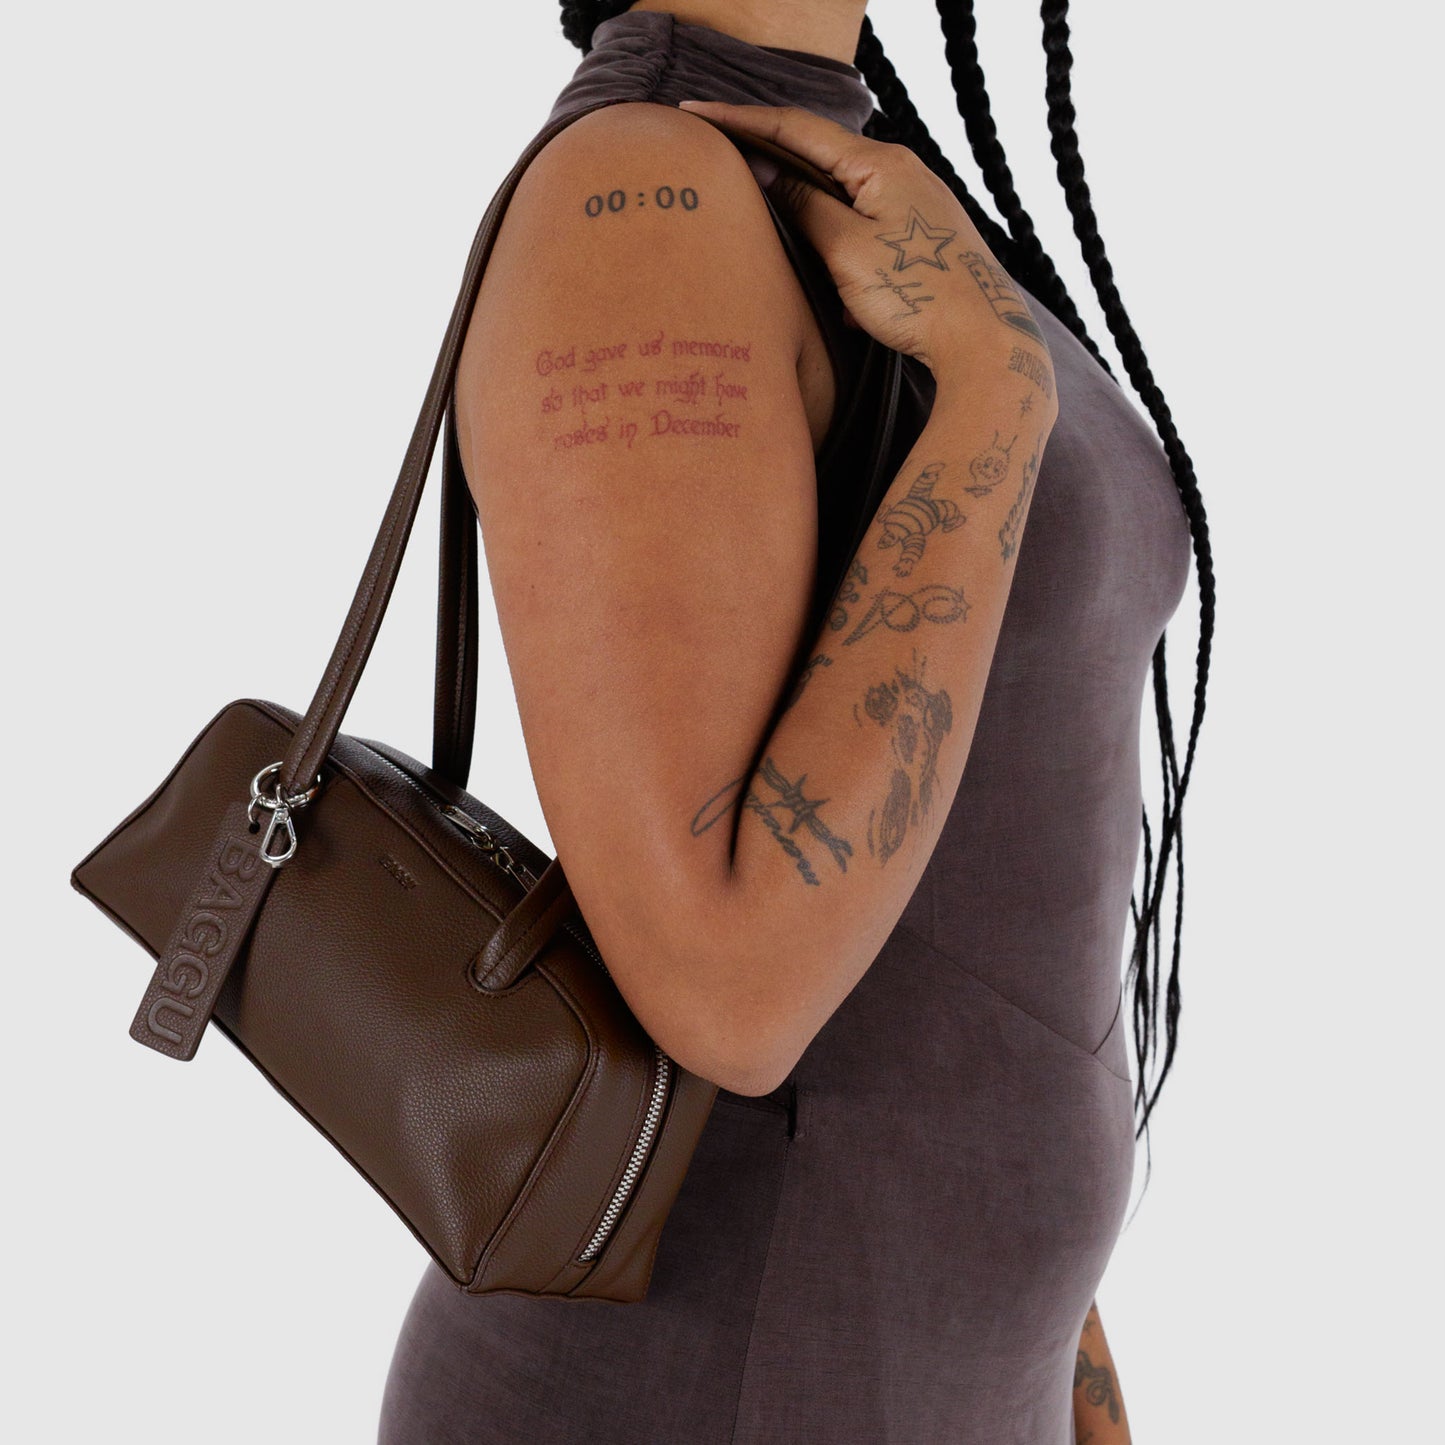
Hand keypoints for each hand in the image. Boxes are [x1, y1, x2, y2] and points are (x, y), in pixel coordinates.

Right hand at [676, 100, 1049, 378]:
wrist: (984, 342)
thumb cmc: (919, 295)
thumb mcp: (847, 250)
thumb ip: (804, 206)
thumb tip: (768, 174)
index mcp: (880, 164)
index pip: (796, 128)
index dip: (742, 121)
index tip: (699, 112)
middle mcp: (902, 173)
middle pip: (819, 158)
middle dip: (772, 165)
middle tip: (722, 162)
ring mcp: (915, 206)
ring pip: (842, 201)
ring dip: (808, 221)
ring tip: (774, 233)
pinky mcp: (922, 240)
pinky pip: (865, 233)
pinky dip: (841, 254)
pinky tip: (841, 299)